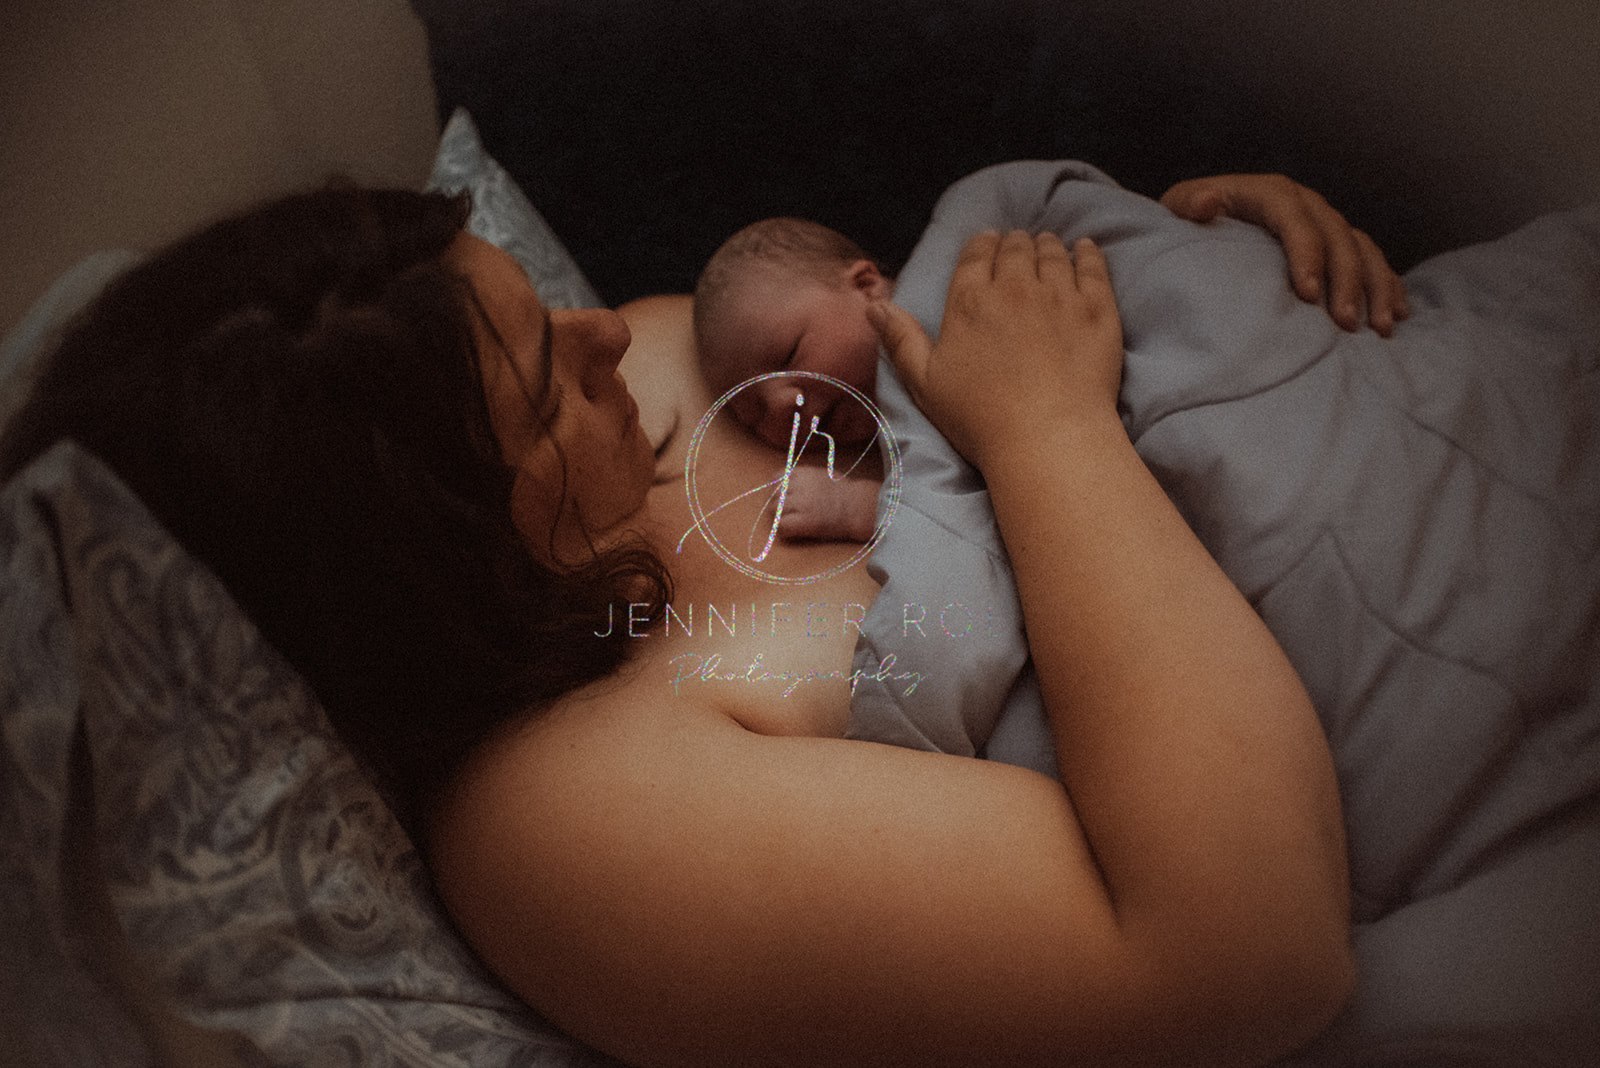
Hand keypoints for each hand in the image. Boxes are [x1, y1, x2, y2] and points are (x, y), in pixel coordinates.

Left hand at [763, 466, 880, 542]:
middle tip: (788, 514)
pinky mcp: (804, 521)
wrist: (858, 506)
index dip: (777, 489)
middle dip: (777, 505)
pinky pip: (781, 525)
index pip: (776, 478)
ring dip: (779, 518)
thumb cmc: (844, 492)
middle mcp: (798, 485)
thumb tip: (785, 483)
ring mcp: (800, 503)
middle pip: (772, 495)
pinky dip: (783, 530)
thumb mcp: (822, 474)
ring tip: (792, 524)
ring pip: (774, 510)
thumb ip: (804, 477)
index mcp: (802, 472)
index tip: (783, 498)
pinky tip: (794, 532)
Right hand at [869, 230, 1124, 469]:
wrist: (1047, 437)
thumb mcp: (925, 383)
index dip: (982, 245)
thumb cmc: (980, 417)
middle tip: (1017, 247)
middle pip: (1016, 248)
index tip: (987, 244)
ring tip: (1047, 245)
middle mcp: (1015, 286)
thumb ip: (900, 339)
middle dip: (1014, 243)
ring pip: (1053, 253)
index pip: (977, 254)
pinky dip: (1086, 253)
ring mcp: (1060, 294)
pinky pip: (1093, 267)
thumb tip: (874, 304)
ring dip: (1047, 245)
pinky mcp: (1098, 309)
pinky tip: (1084, 249)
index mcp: (970, 300)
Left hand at [1160, 174, 1409, 336]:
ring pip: (1362, 249)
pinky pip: (1372, 260)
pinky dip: (1387, 286)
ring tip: (1379, 328)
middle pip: (1337, 236)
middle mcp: (1305, 204)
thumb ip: (1190, 206)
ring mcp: (1326, 223)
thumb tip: (1208, 202)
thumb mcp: (1178, 209)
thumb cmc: (1188, 221)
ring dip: (1375, 287)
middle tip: (1346, 323)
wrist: (1204, 220)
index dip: (1306, 253)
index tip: (1308, 294)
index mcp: (1269, 193)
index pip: (1294, 218)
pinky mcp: (1337, 243)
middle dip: (1346, 280)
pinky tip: (1397, 315)